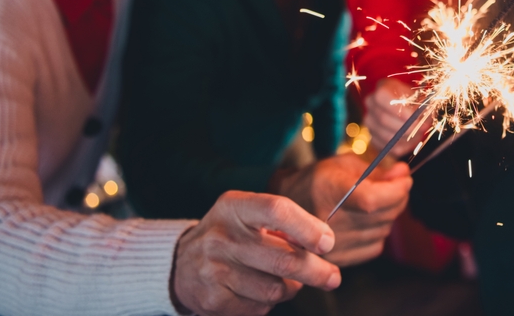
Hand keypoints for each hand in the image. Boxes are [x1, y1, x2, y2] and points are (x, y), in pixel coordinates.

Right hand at [172, 191, 339, 315]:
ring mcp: (215, 270)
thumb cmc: (230, 235)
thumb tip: (322, 242)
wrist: (181, 264)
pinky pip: (259, 307)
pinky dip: (269, 302)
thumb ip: (284, 224)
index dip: (308, 228)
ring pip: (275, 288)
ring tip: (287, 281)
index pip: (277, 210)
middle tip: (332, 277)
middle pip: (283, 258)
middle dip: (316, 271)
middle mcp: (222, 237)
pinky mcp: (213, 300)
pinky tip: (260, 291)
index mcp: (234, 207)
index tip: (327, 243)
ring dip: (291, 288)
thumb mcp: (248, 215)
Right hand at [274, 153, 410, 266]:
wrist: (284, 211)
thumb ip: (376, 170)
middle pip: (382, 215)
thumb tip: (402, 173)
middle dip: (398, 197)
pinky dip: (378, 233)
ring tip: (379, 203)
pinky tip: (367, 221)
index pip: (374, 199)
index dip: (397, 189)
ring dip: (389, 215)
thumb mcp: (343, 164)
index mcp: (329, 192)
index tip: (405, 178)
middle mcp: (330, 222)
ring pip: (382, 231)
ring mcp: (332, 246)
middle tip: (396, 186)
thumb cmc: (316, 181)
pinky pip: (375, 247)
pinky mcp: (337, 260)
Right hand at [364, 78, 426, 155]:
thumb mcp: (422, 99)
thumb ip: (422, 108)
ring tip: (418, 134)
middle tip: (421, 129)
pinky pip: (387, 148)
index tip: (414, 117)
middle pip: (383, 119)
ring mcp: (370, 121)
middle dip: (405, 127)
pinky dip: (402, 147)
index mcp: (382, 89)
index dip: (398, 109)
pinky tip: (411, 141)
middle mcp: (371, 103)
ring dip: (405, 138)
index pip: (382, 97)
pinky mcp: (373, 137)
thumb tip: (422, 123)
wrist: (409, 108)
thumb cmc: (416, 102)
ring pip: (386, 136)